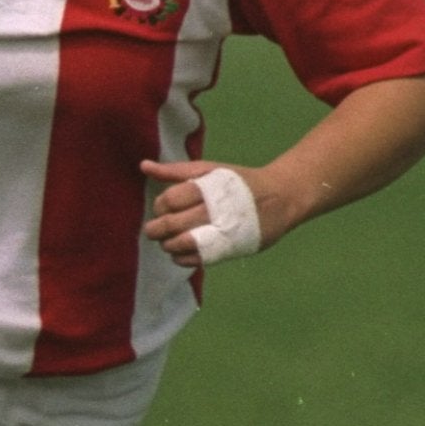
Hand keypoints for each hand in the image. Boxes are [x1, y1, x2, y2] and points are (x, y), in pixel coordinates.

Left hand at [141, 159, 287, 270]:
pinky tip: (180, 252)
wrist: (281, 198)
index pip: (169, 200)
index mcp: (208, 188)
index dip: (159, 206)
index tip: (162, 208)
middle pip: (172, 224)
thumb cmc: (239, 183)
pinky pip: (196, 259)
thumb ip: (175, 171)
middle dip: (156, 229)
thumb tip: (143, 166)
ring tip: (167, 241)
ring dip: (167, 245)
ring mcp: (223, 231)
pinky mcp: (230, 249)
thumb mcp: (210, 169)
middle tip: (153, 230)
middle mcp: (214, 210)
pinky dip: (181, 258)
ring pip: (182, 244)